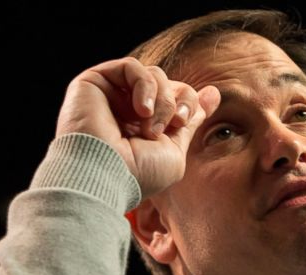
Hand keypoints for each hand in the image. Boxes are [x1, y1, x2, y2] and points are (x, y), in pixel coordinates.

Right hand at [56, 57, 219, 197]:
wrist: (102, 177)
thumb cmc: (136, 174)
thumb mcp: (173, 151)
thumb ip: (190, 121)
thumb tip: (213, 92)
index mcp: (141, 127)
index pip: (174, 99)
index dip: (188, 102)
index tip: (185, 117)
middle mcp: (124, 110)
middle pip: (167, 84)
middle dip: (177, 101)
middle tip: (175, 122)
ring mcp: (109, 96)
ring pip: (151, 75)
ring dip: (162, 99)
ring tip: (152, 127)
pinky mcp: (93, 83)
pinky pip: (130, 67)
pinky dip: (144, 85)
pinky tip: (142, 110)